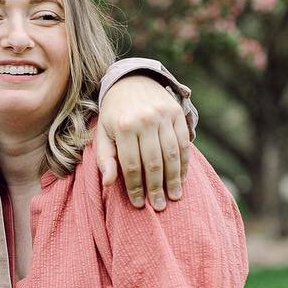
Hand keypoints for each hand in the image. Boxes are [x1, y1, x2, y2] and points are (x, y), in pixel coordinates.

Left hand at [95, 75, 189, 209]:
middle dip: (156, 187)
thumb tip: (108, 184)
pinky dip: (184, 162)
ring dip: (174, 179)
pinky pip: (184, 142)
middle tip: (159, 206)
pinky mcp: (177, 113)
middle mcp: (144, 120)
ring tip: (173, 197)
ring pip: (172, 154)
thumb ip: (105, 158)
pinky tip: (182, 178)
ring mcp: (163, 116)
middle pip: (153, 162)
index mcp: (123, 126)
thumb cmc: (114, 114)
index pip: (130, 165)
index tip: (139, 204)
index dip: (135, 187)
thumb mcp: (103, 133)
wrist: (131, 81)